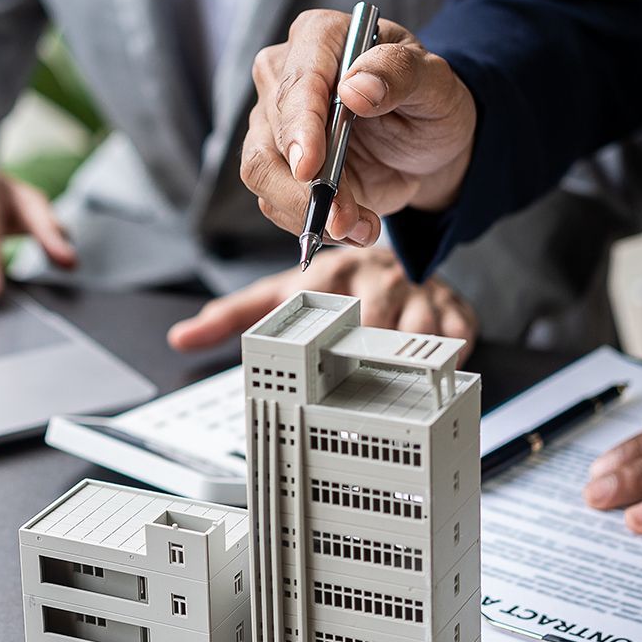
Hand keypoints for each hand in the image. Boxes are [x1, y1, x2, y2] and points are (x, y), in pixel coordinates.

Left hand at [166, 247, 478, 354]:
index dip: (330, 334)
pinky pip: (459, 335)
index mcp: (332, 274)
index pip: (330, 305)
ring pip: (422, 332)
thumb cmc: (334, 284)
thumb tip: (182, 336)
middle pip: (378, 324)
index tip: (326, 359)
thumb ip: (233, 316)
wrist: (394, 258)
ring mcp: (417, 291)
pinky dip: (450, 355)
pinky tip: (435, 367)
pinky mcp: (453, 305)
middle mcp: (375, 278)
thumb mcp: (281, 294)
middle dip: (371, 354)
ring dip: (410, 359)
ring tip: (397, 380)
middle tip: (361, 383)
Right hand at [239, 9, 476, 245]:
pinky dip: (310, 222)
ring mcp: (275, 121)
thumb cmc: (429, 102)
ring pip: (261, 170)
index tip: (308, 168)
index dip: (300, 125)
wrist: (427, 145)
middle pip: (271, 131)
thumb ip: (401, 74)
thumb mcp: (436, 83)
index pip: (297, 81)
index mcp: (321, 36)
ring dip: (305, 210)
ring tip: (358, 228)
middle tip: (348, 219)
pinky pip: (274, 199)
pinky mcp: (277, 163)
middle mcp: (285, 73)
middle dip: (307, 185)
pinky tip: (353, 225)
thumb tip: (356, 88)